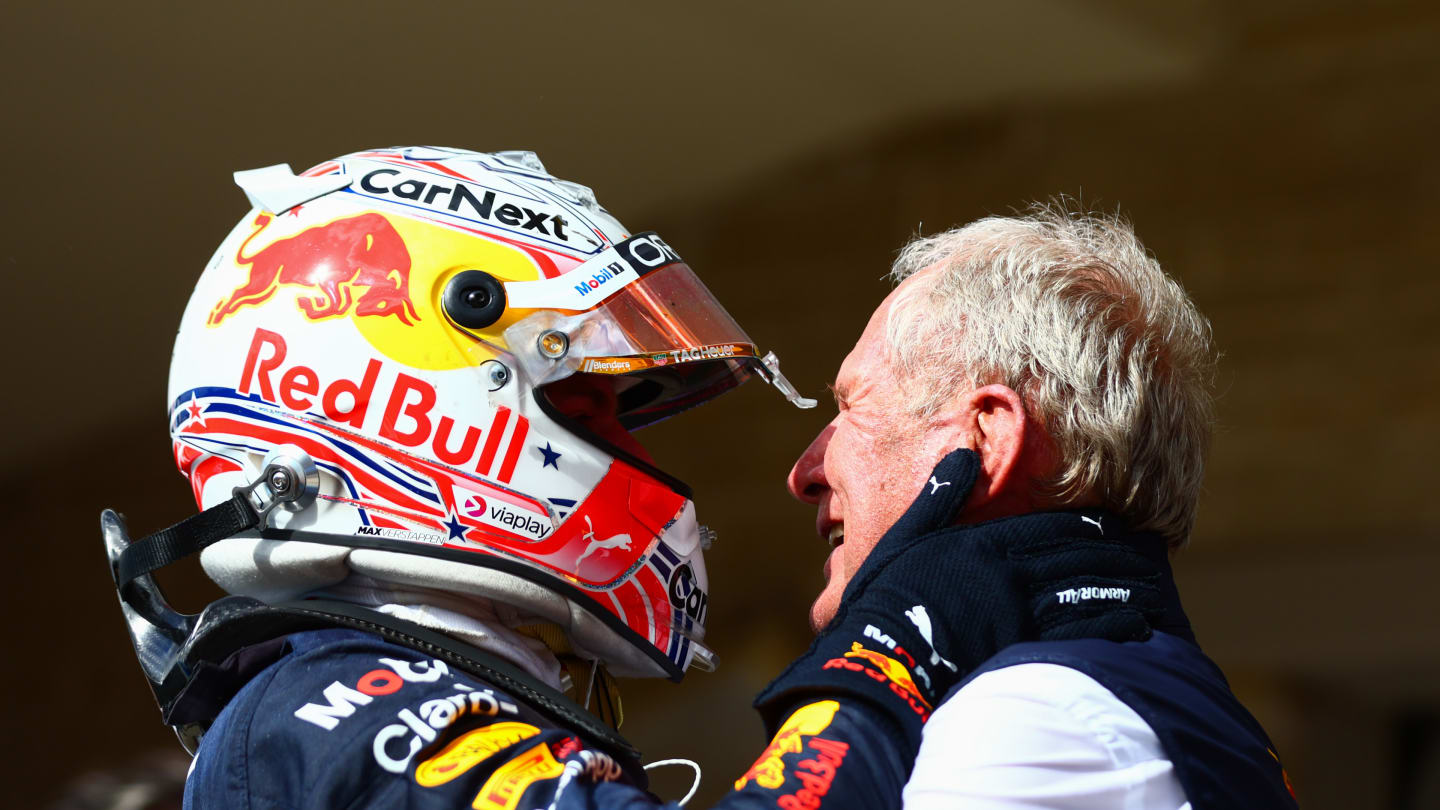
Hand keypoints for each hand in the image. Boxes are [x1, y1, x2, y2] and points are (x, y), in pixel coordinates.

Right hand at [755, 449, 1167, 751]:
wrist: (885, 659)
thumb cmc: (887, 600)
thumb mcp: (905, 539)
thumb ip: (939, 499)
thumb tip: (965, 455)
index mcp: (985, 544)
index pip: (1049, 528)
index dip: (1086, 525)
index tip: (1115, 521)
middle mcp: (1012, 574)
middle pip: (1076, 557)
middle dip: (1114, 552)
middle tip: (1147, 549)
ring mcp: (1023, 613)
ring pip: (1086, 591)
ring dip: (1121, 585)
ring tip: (1151, 584)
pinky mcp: (1026, 648)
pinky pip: (1081, 632)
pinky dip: (1112, 624)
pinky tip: (1136, 623)